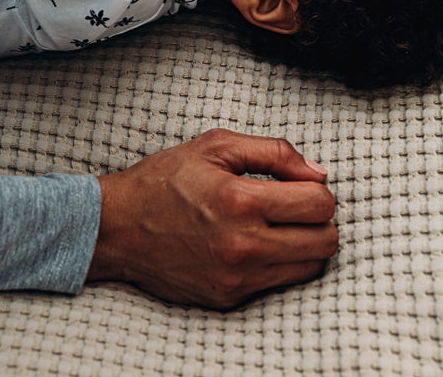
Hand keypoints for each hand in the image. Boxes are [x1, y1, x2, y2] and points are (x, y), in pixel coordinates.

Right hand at [88, 128, 337, 309]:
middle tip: (295, 208)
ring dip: (304, 245)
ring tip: (278, 227)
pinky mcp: (229, 297)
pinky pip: (279, 284)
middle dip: (318, 220)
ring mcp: (237, 276)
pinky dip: (278, 265)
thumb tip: (319, 173)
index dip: (317, 190)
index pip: (319, 204)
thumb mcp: (215, 146)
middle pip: (325, 241)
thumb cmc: (163, 182)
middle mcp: (243, 244)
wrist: (117, 228)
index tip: (300, 186)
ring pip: (310, 268)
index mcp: (241, 200)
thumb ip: (275, 152)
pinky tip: (256, 245)